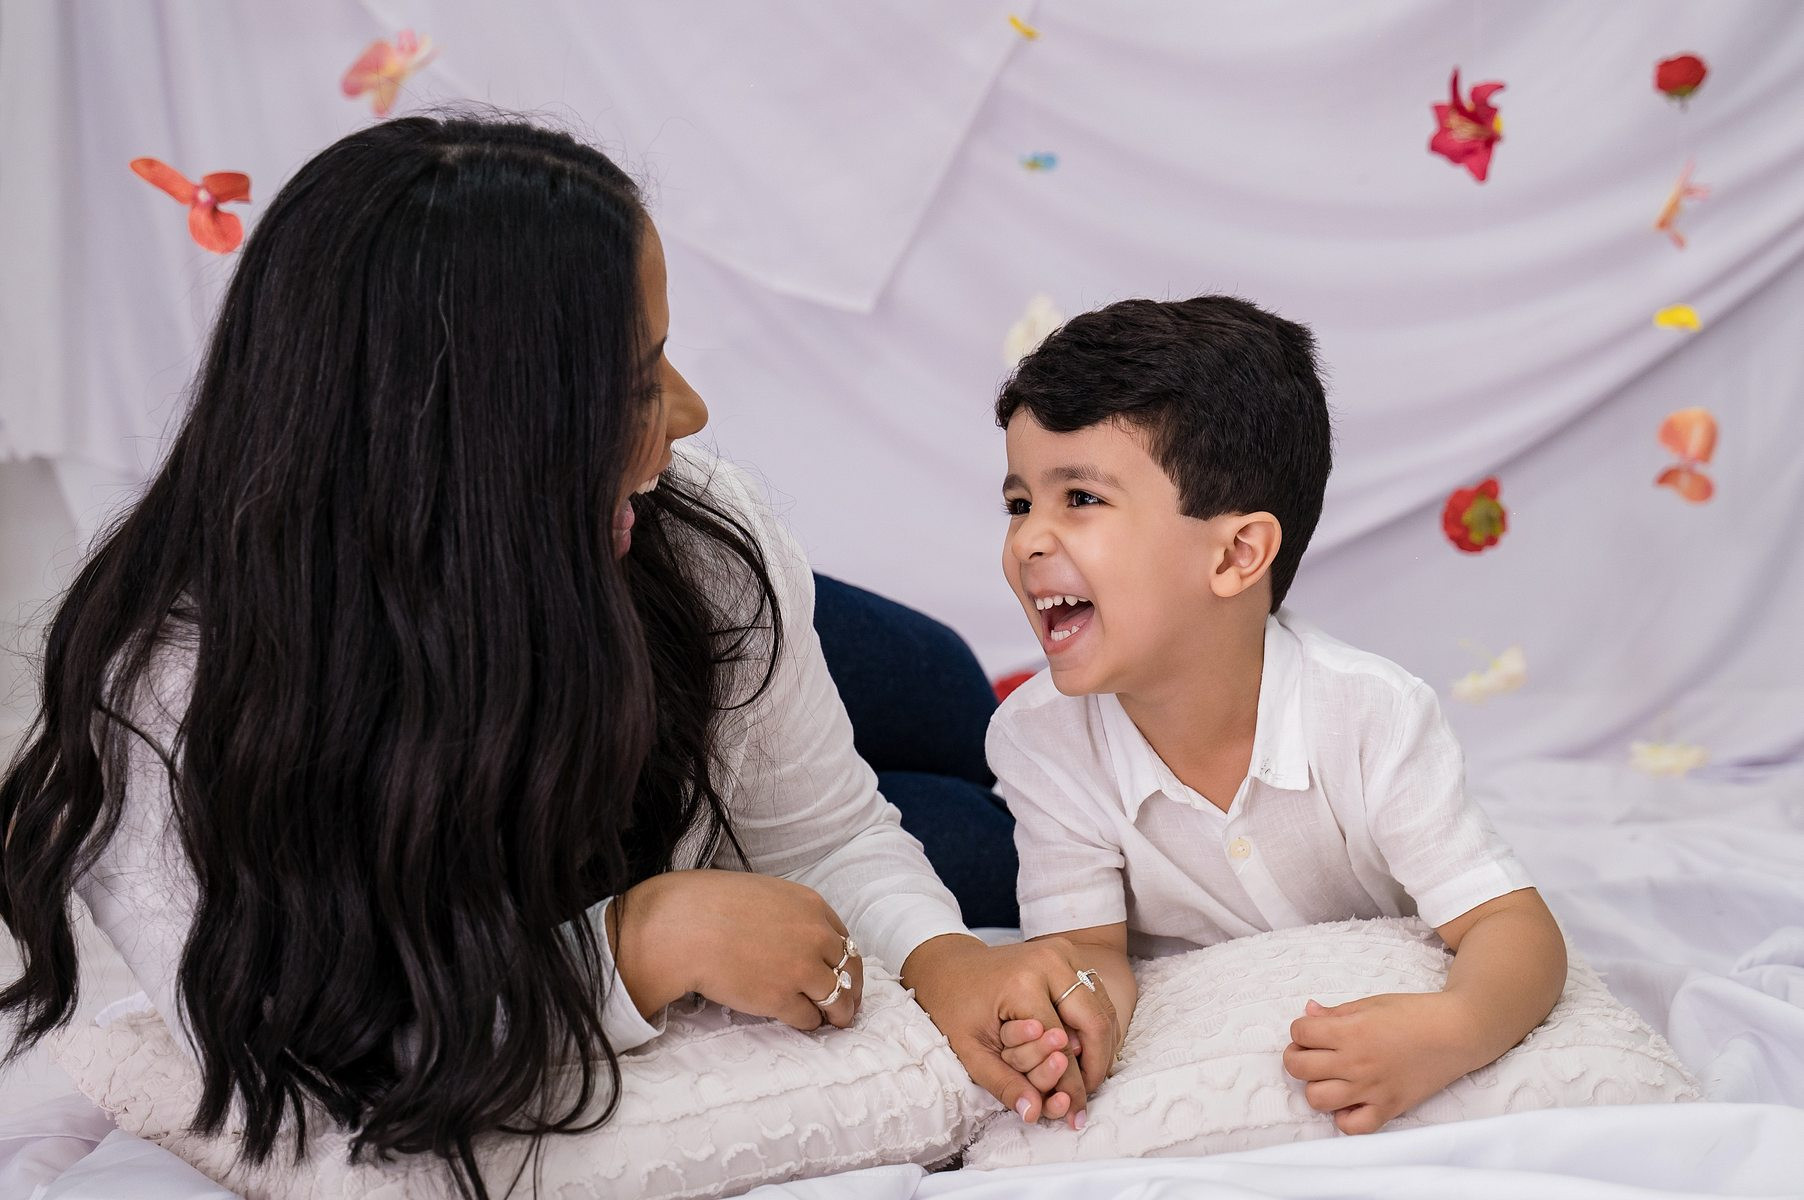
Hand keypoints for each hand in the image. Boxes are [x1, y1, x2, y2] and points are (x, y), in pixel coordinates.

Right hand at [611, 869, 862, 1031]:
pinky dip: (809, 1023)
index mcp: (811, 907)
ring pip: (837, 999)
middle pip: (848, 970)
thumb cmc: (711, 904)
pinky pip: (809, 1018)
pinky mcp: (782, 999)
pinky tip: (804, 1023)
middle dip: (851, 989)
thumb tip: (792, 935)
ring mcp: (801, 969)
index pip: (843, 939)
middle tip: (848, 1003)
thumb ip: (788, 914)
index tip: (843, 973)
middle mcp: (814, 937)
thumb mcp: (765, 894)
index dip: (844, 960)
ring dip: (838, 1013)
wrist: (685, 927)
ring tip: (834, 1021)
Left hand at [901, 934, 1122, 1128]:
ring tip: (1087, 1078)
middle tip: (1086, 1095)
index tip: (1074, 1113)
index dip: (1073, 1083)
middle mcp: (1050, 961)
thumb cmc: (955, 1007)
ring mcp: (1062, 952)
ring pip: (1103, 1008)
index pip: (1064, 1044)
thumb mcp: (970, 1050)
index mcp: (1023, 983)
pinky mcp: (1068, 953)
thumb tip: (1033, 1113)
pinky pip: (1097, 996)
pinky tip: (1085, 1052)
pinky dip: (1097, 1027)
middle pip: (1096, 1021)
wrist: (949, 967)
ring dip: (1102, 1047)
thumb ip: (1003, 1083)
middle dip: (1097, 1065)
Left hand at [1283, 992, 1482, 1133]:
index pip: (1300, 1032)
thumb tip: (1308, 1012)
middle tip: (1311, 1053)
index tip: (1311, 1031)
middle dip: (1297, 1057)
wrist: (1456, 1033)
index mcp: (1351, 1031)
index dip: (1301, 1030)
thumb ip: (1336, 1012)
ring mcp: (1371, 1089)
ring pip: (1317, 1099)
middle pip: (1299, 1068)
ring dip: (1316, 1087)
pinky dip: (1345, 1118)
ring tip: (1328, 1077)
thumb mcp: (1371, 1003)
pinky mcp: (1388, 1108)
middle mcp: (1356, 1062)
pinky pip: (1353, 1126)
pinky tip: (1350, 1101)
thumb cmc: (1415, 1013)